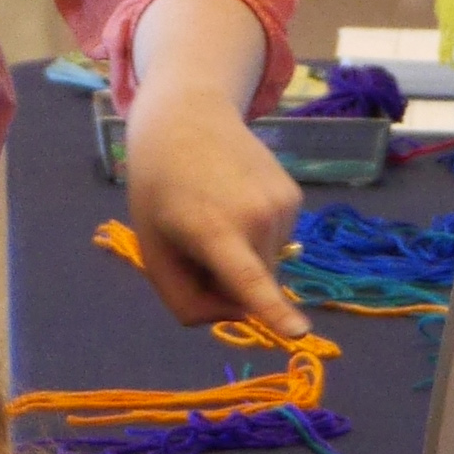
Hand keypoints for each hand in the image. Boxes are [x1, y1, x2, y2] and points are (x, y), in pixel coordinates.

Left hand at [124, 83, 303, 336]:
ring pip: (267, 264)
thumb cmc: (159, 192)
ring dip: (243, 255)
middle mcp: (256, 218)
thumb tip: (239, 314)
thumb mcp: (153, 252)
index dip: (274, 310)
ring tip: (216, 210)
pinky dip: (257, 236)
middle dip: (227, 282)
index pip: (247, 280)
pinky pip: (277, 241)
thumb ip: (185, 300)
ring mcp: (282, 205)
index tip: (300, 333)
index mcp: (214, 232)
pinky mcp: (295, 196)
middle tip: (195, 239)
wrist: (186, 120)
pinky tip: (234, 200)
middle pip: (252, 286)